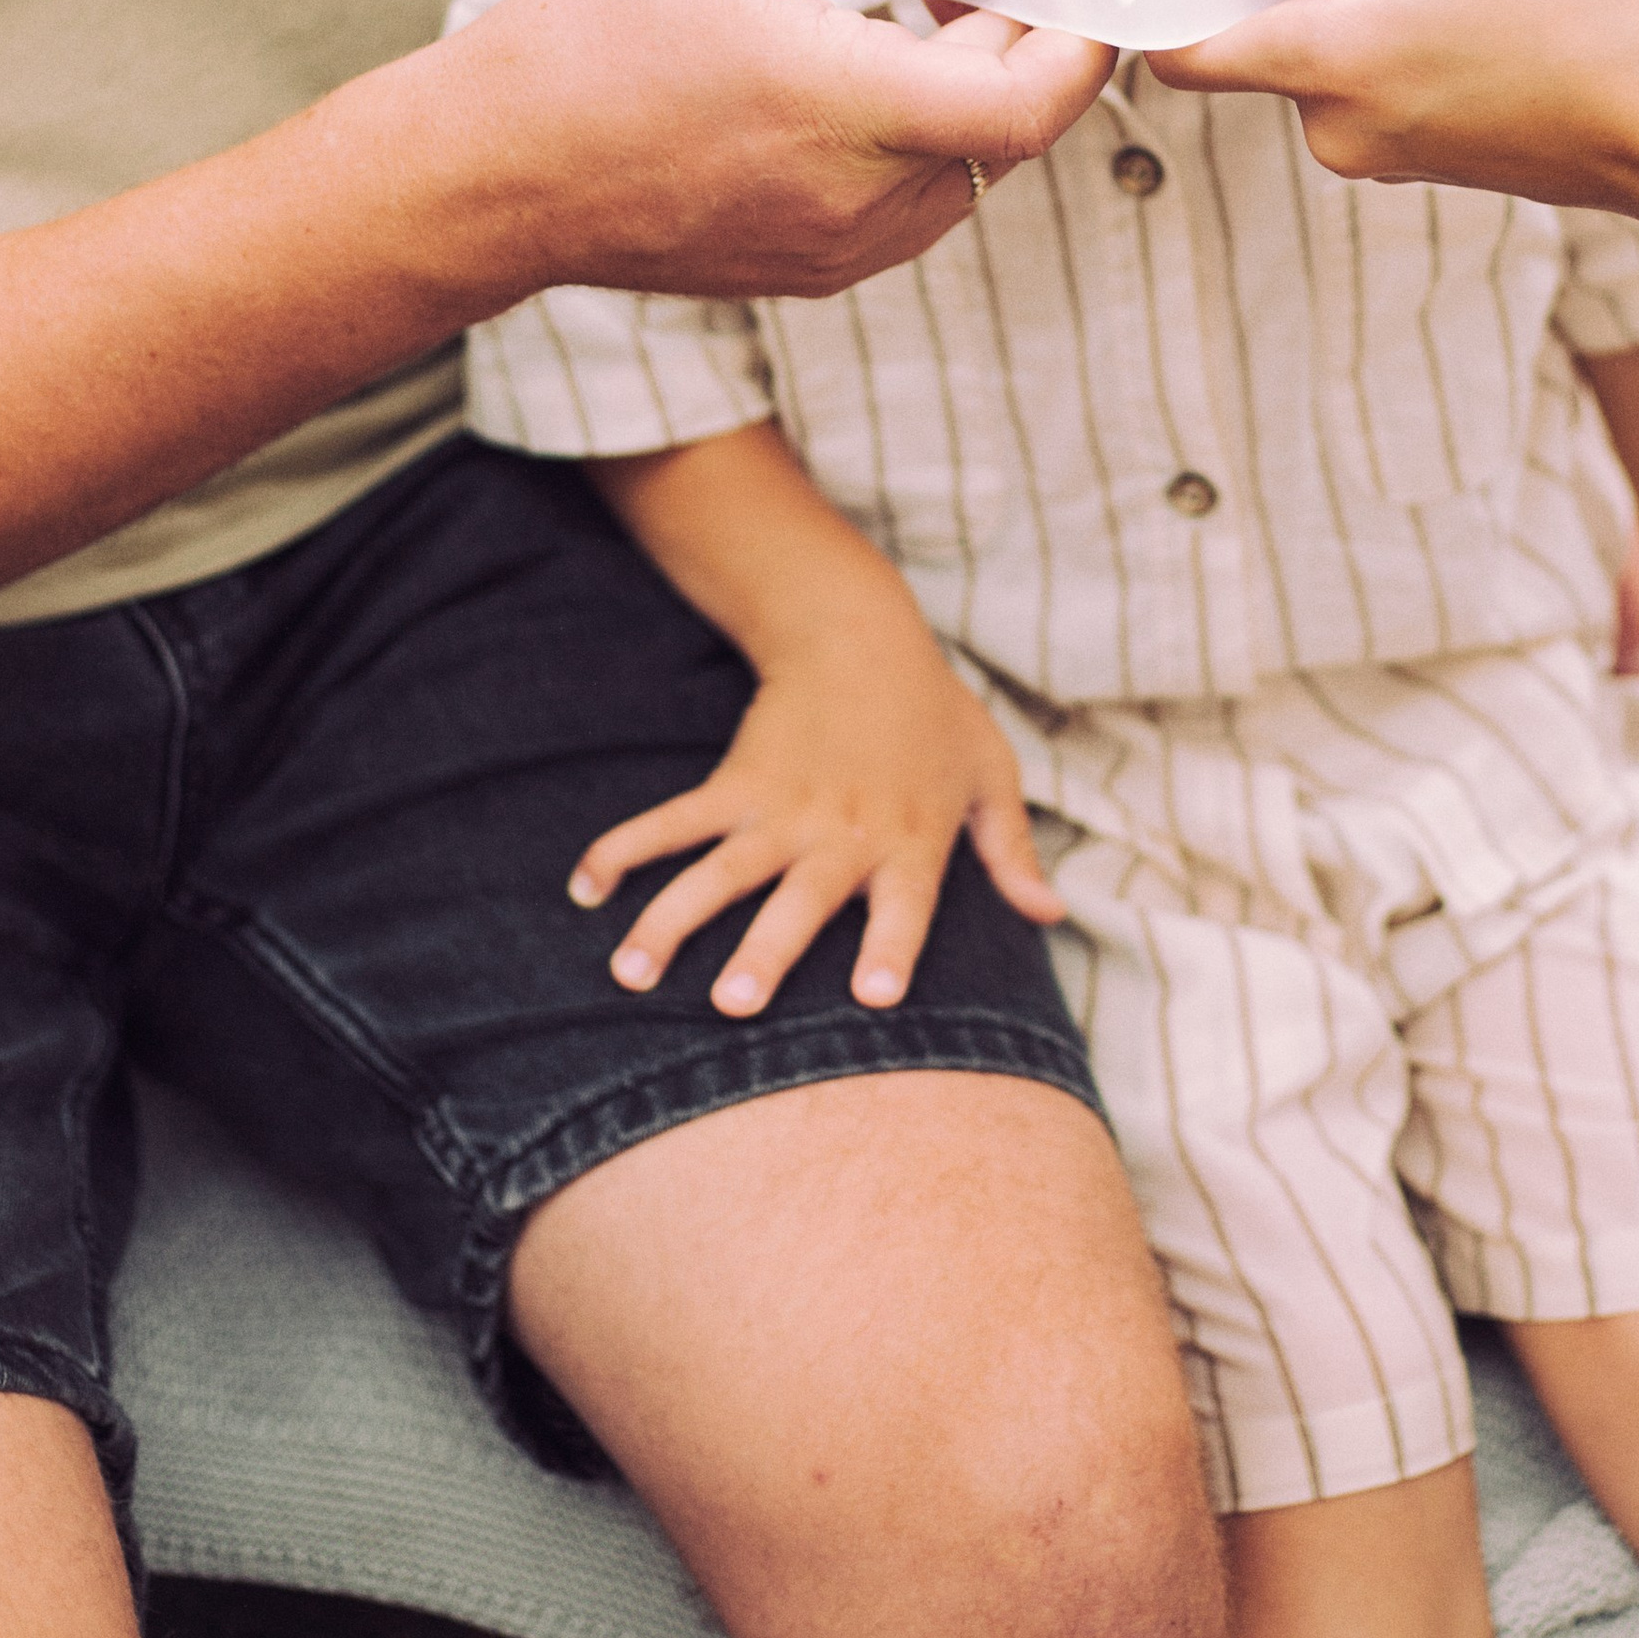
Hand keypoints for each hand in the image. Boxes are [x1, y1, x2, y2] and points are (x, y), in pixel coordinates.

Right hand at [451, 0, 1112, 303]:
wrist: (491, 172)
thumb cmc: (589, 38)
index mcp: (843, 107)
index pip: (1029, 105)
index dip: (1079, 45)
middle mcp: (855, 200)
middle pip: (1009, 136)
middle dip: (1025, 49)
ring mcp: (835, 251)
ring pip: (968, 176)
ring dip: (975, 99)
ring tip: (921, 19)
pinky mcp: (811, 274)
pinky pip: (914, 209)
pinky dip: (925, 144)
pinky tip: (869, 83)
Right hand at [564, 616, 1064, 1015]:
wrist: (862, 634)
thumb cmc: (934, 714)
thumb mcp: (989, 775)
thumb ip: (1013, 852)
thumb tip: (1051, 917)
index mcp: (910, 840)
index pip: (906, 905)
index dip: (892, 948)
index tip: (874, 997)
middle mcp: (841, 834)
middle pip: (801, 901)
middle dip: (766, 950)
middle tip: (734, 1003)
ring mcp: (780, 810)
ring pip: (720, 871)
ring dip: (672, 919)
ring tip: (632, 970)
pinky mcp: (734, 783)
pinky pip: (673, 821)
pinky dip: (625, 849)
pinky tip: (586, 886)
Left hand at [1146, 0, 1638, 218]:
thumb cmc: (1584, 17)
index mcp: (1329, 65)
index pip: (1183, 53)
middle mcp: (1336, 129)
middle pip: (1259, 44)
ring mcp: (1378, 156)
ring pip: (1325, 60)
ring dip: (1367, 7)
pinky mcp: (1418, 164)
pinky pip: (1374, 88)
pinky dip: (1404, 43)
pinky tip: (1480, 18)